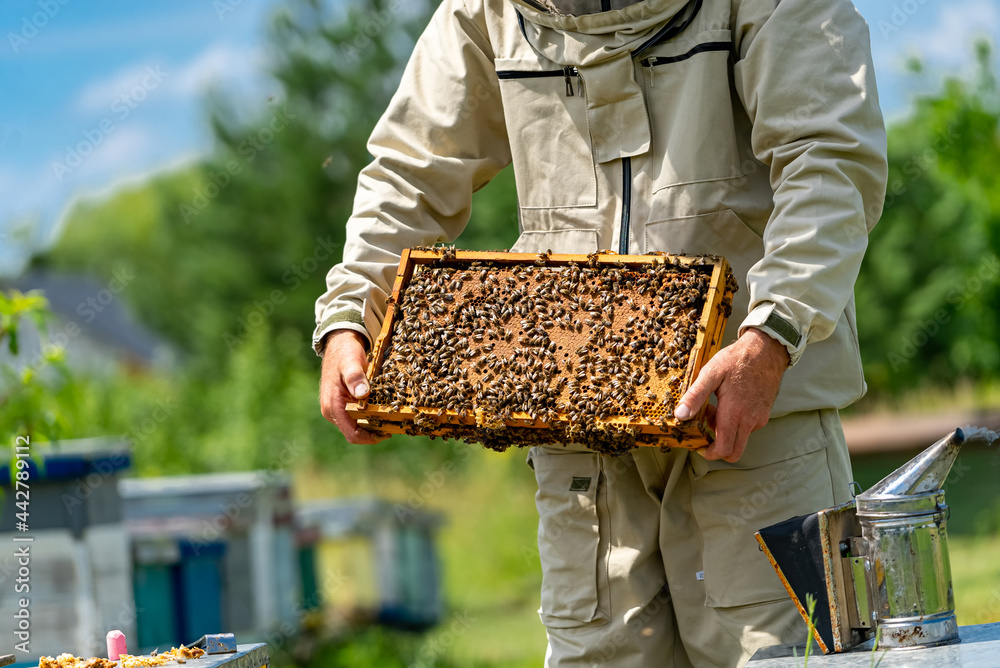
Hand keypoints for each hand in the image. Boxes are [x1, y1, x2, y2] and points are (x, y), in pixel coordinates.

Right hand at [319, 330, 386, 443]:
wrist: (338, 344)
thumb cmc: (344, 353)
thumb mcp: (350, 362)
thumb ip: (355, 378)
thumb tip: (362, 394)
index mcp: (332, 406)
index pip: (351, 433)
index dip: (369, 438)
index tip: (387, 433)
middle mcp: (333, 411)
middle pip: (355, 433)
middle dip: (374, 432)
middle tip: (394, 425)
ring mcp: (338, 409)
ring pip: (357, 426)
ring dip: (373, 425)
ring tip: (391, 419)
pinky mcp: (344, 404)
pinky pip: (357, 417)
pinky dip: (370, 417)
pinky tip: (384, 411)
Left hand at [674, 328, 789, 462]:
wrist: (766, 350)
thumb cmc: (738, 359)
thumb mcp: (711, 373)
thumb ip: (695, 396)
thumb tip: (680, 415)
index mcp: (734, 413)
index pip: (724, 449)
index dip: (709, 453)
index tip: (699, 447)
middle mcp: (749, 420)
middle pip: (734, 451)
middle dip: (717, 447)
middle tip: (704, 430)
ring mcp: (759, 418)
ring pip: (740, 438)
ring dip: (725, 431)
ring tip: (714, 408)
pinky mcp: (764, 413)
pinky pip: (748, 427)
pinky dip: (736, 423)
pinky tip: (727, 403)